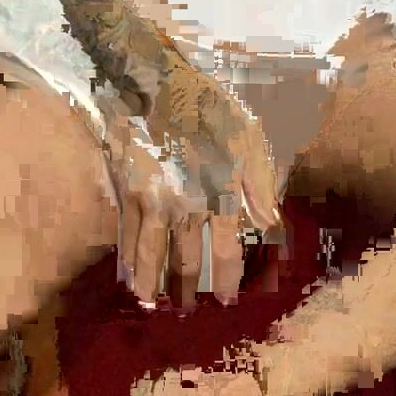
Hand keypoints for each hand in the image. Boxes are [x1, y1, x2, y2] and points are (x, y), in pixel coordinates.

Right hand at [101, 68, 280, 309]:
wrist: (155, 84)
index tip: (228, 299)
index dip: (230, 278)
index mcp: (220, 194)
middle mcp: (185, 207)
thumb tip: (269, 225)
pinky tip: (128, 277)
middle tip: (188, 311)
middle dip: (188, 290)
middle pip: (186, 261)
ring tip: (153, 306)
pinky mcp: (126, 193)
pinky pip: (126, 236)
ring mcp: (151, 203)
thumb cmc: (209, 109)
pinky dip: (127, 262)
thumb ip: (260, 186)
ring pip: (150, 256)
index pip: (228, 251)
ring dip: (152, 285)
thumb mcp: (249, 140)